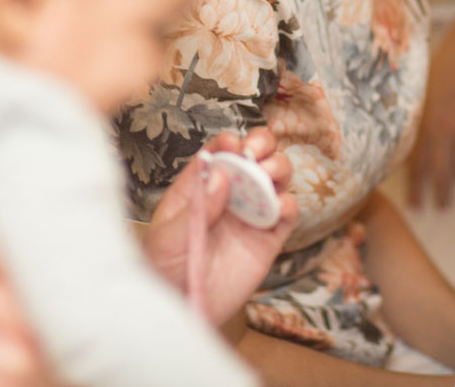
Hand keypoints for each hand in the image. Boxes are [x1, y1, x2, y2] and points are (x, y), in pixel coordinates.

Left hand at [144, 128, 296, 323]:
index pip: (218, 153)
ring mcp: (250, 215)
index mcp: (199, 187)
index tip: (233, 144)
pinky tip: (278, 207)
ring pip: (275, 178)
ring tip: (268, 174)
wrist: (184, 310)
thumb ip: (196, 208)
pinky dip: (288, 205)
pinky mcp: (268, 239)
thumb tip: (220, 176)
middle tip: (257, 152)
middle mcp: (229, 195)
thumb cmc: (166, 271)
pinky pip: (286, 214)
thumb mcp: (167, 239)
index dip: (229, 142)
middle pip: (253, 156)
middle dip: (261, 144)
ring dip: (278, 167)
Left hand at [407, 0, 454, 207]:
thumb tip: (401, 136)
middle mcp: (446, 128)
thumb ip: (416, 112)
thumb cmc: (450, 58)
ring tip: (453, 201)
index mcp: (425, 117)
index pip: (416, 161)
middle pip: (439, 171)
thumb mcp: (424, 84)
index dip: (415, 186)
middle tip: (435, 210)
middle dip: (437, 194)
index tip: (413, 206)